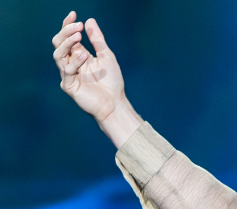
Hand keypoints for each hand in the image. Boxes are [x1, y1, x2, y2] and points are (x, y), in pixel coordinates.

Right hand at [52, 11, 140, 146]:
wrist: (115, 103)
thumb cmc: (112, 82)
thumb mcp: (107, 56)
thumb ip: (98, 40)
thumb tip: (89, 21)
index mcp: (78, 55)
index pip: (68, 37)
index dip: (68, 25)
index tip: (74, 15)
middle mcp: (70, 63)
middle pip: (59, 43)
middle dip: (66, 33)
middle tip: (77, 27)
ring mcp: (68, 74)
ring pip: (58, 55)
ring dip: (67, 44)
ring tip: (78, 37)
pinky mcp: (69, 85)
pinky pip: (67, 70)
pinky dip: (75, 62)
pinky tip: (84, 56)